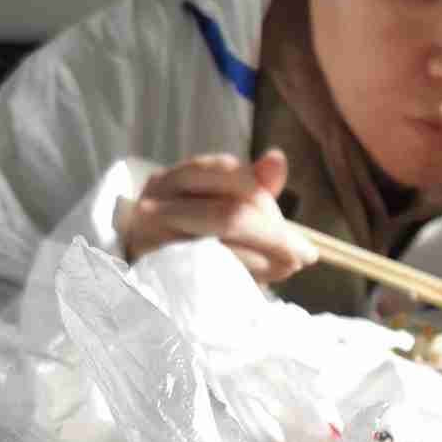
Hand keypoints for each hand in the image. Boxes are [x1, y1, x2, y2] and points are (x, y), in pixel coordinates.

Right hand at [115, 149, 315, 284]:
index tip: (296, 221)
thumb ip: (249, 184)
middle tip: (304, 254)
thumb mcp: (212, 199)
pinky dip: (241, 279)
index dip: (265, 195)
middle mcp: (157, 206)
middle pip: (226, 216)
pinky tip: (263, 282)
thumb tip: (278, 159)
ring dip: (264, 261)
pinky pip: (209, 279)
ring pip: (220, 250)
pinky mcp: (159, 276)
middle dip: (274, 236)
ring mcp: (154, 243)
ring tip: (288, 268)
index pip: (223, 173)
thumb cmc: (185, 229)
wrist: (137, 266)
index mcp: (172, 180)